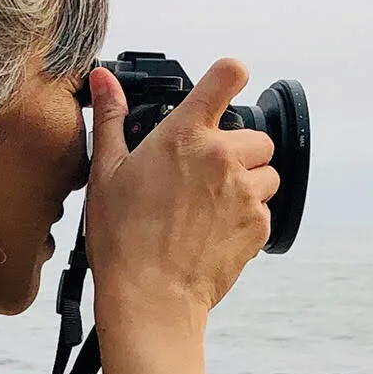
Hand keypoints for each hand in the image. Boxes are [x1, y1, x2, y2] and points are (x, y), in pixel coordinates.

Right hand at [83, 56, 278, 324]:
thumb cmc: (121, 238)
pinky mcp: (258, 225)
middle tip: (203, 179)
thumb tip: (104, 78)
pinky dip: (247, 218)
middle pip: (256, 136)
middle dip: (237, 153)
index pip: (227, 76)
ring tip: (211, 208)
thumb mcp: (105, 173)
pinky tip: (214, 233)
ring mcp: (245, 191)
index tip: (226, 85)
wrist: (150, 297)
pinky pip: (265, 210)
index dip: (230, 76)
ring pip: (268, 173)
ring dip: (248, 184)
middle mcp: (223, 156)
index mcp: (185, 134)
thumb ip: (111, 118)